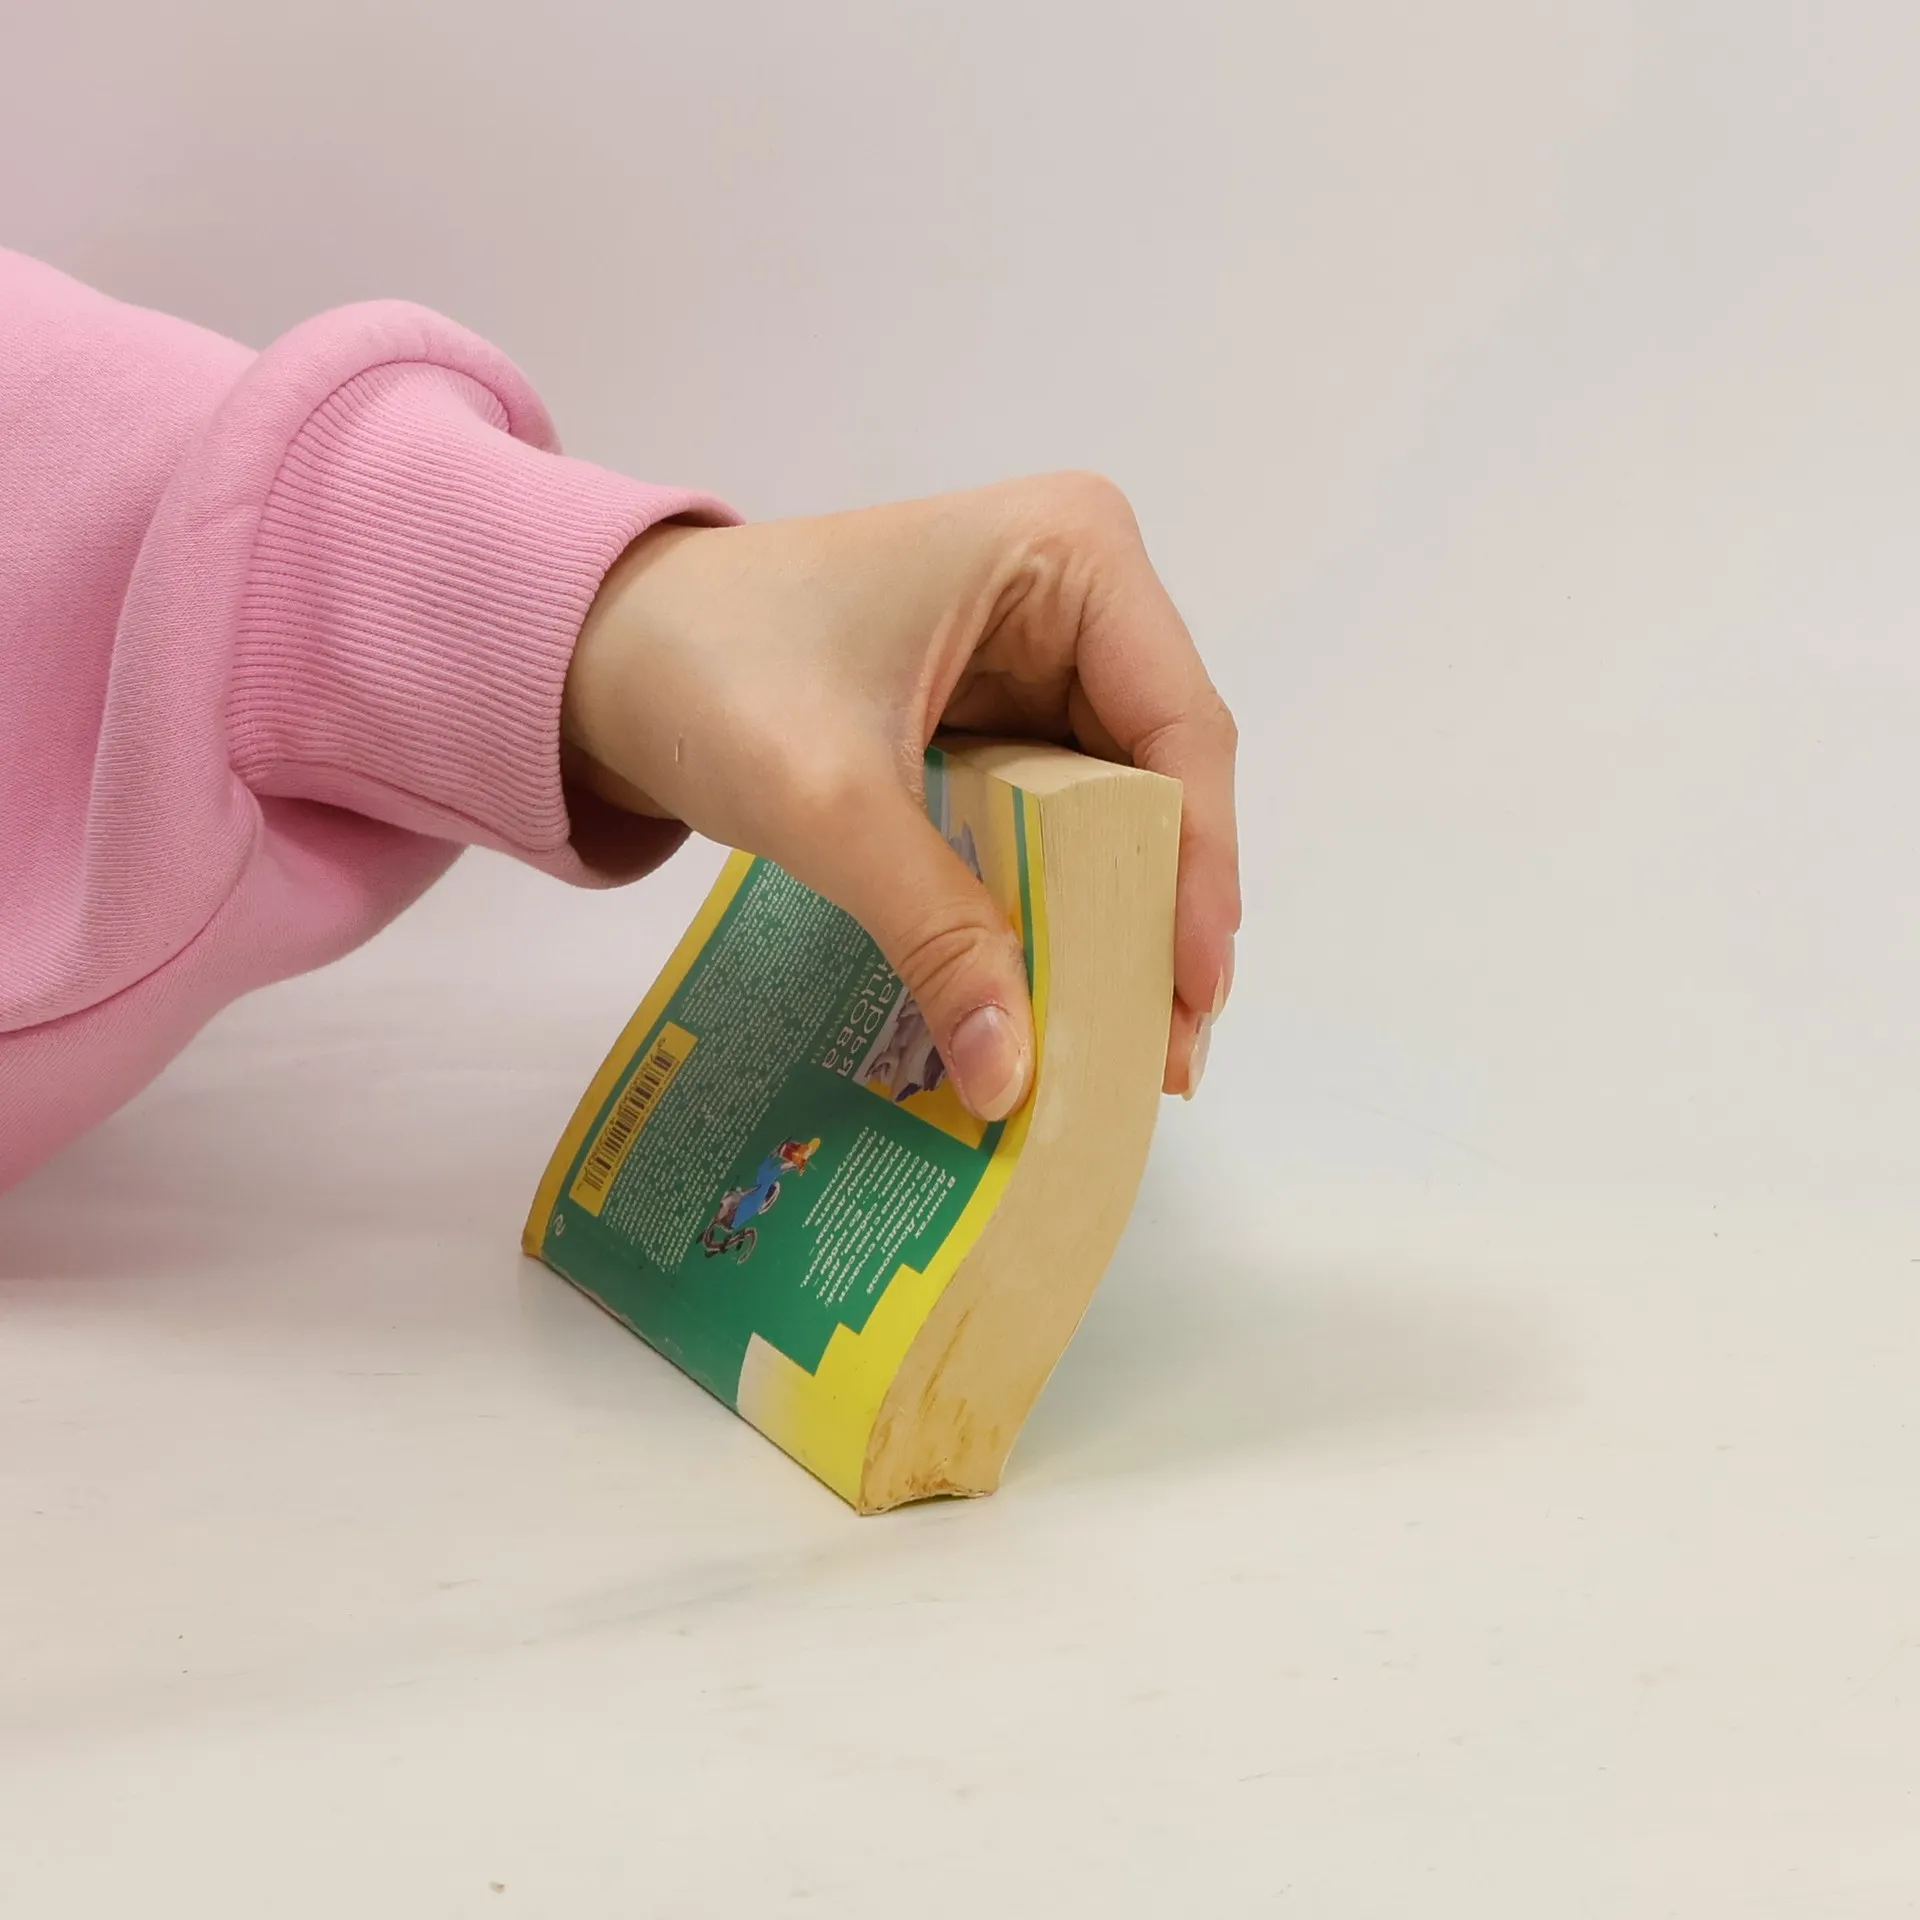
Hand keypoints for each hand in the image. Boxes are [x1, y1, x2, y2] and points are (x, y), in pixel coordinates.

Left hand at [562, 474, 1239, 1119]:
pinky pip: (1059, 820)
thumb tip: (1015, 1079)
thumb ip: (936, 932)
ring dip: (1118, 921)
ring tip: (1130, 1043)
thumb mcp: (831, 801)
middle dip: (1162, 912)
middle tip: (1168, 1050)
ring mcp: (1043, 656)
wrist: (597, 654)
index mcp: (1071, 554)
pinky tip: (1063, 985)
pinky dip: (1059, 902)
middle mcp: (1080, 595)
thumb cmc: (706, 671)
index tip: (1192, 993)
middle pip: (1162, 776)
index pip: (1178, 729)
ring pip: (1119, 808)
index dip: (1198, 869)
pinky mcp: (1001, 714)